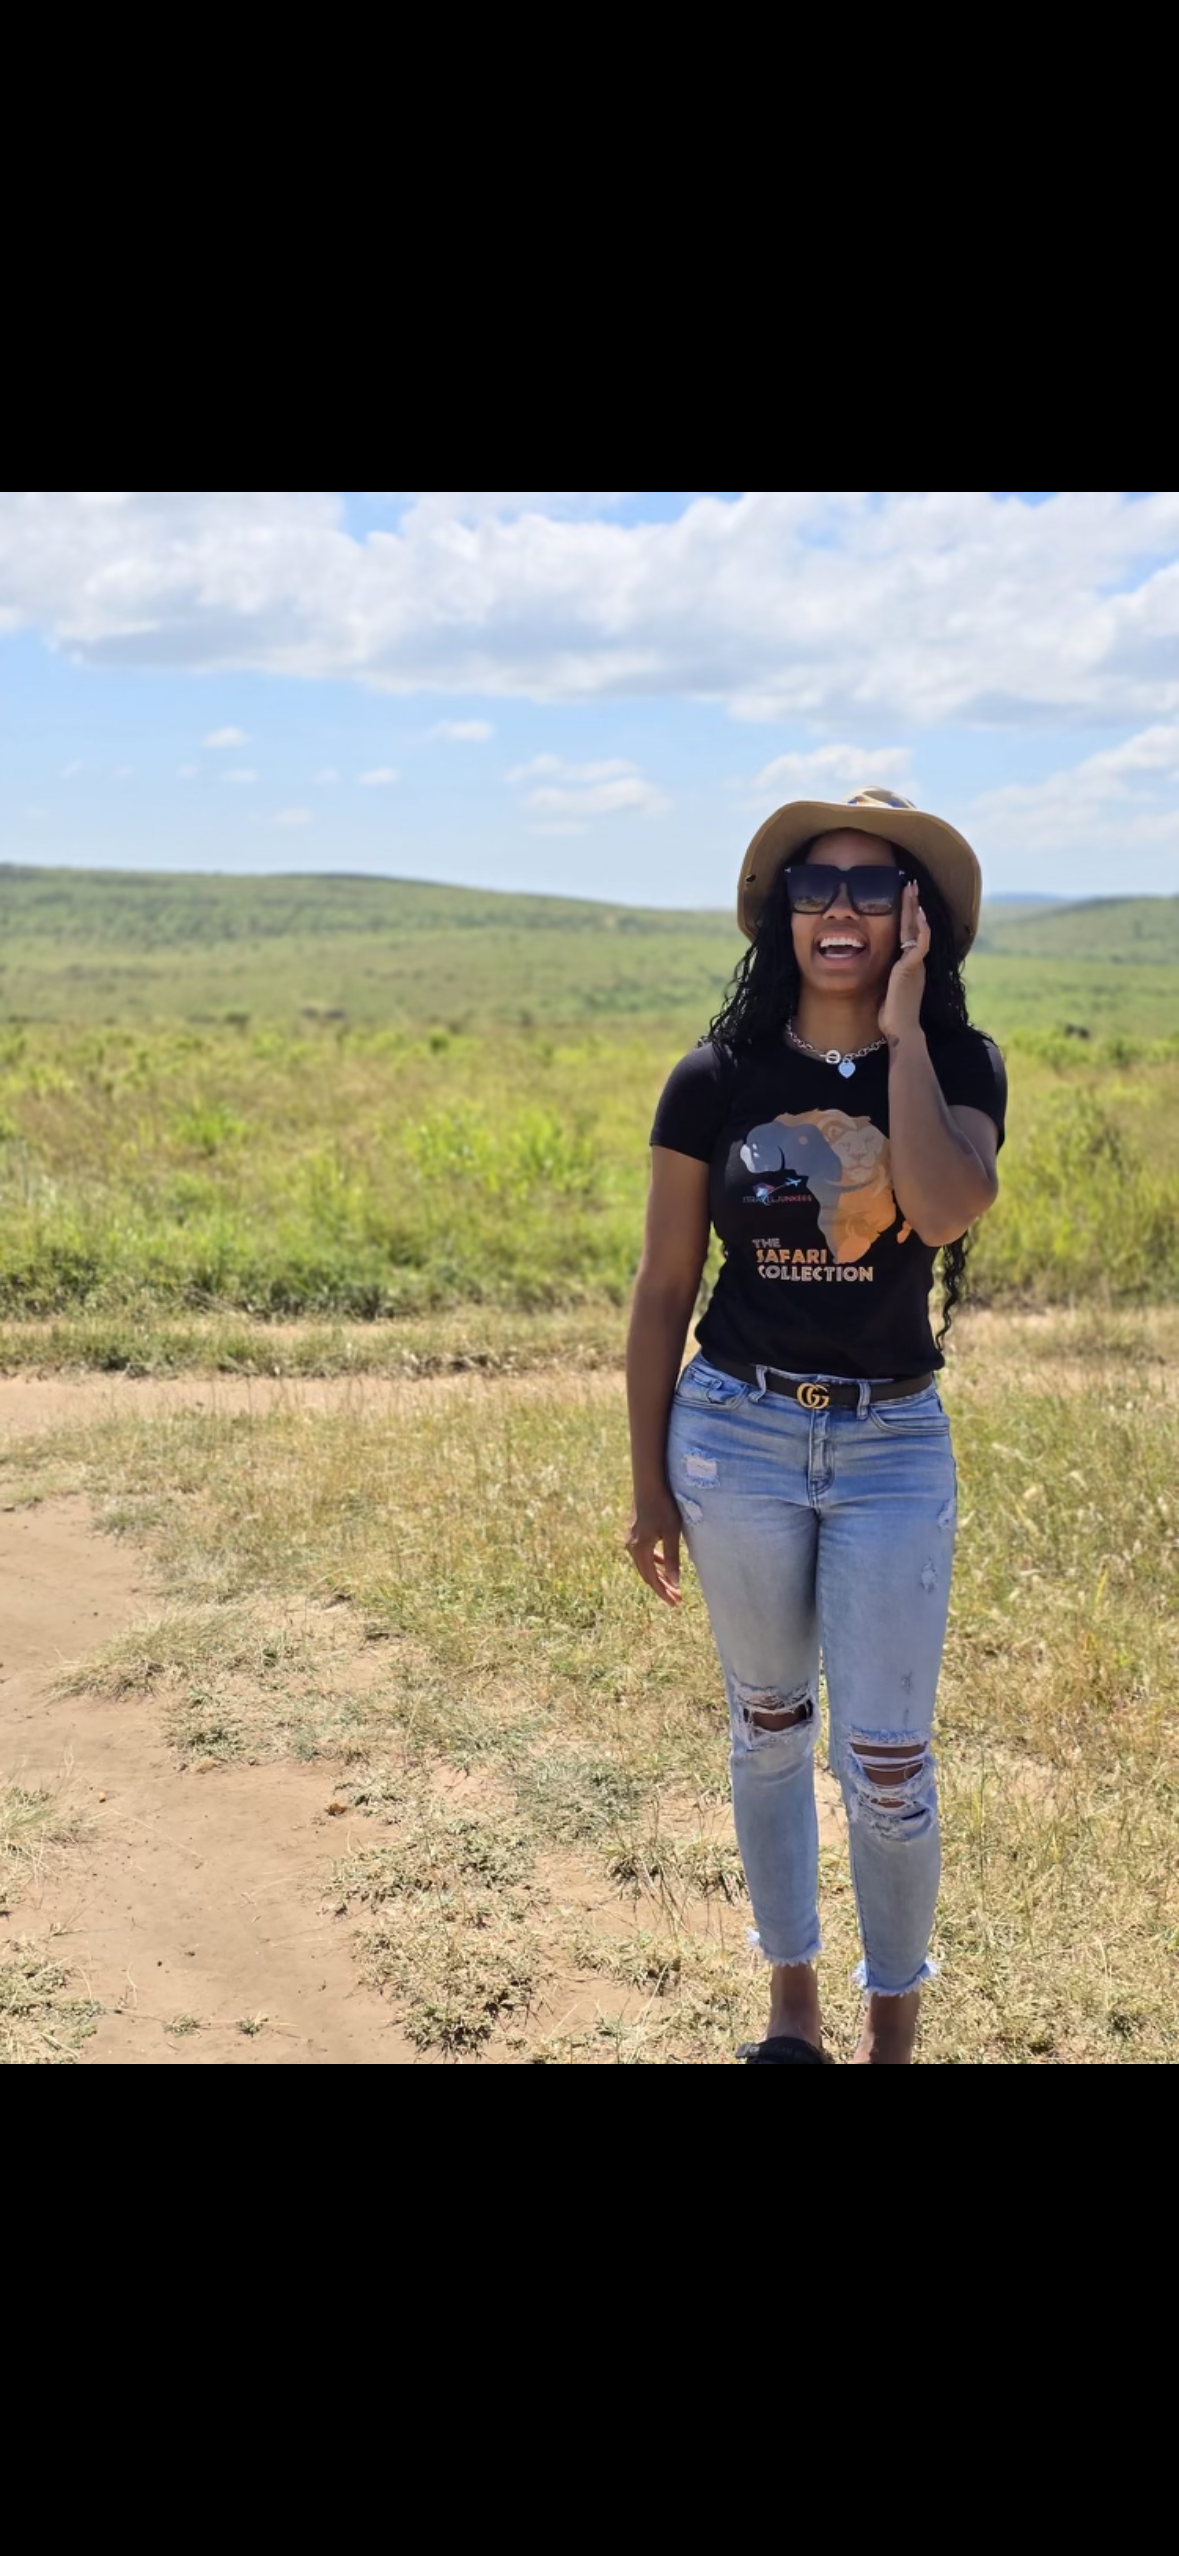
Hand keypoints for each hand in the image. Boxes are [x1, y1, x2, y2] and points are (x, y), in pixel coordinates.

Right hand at [626, 1489, 682, 1606]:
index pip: (652, 1578)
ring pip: (644, 1565)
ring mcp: (631, 1539)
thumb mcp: (672, 1532)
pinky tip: (662, 1563)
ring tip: (672, 1585)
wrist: (648, 1483)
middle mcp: (631, 1547)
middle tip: (676, 1599)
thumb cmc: (663, 1505)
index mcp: (640, 1549)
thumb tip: (675, 1582)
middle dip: (662, 1587)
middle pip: (647, 1574)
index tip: (675, 1603)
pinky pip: (642, 1554)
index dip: (663, 1592)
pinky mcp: (634, 1532)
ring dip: (658, 1575)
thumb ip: (672, 1558)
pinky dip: (653, 1562)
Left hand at [878, 881, 930, 1044]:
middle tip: (910, 884)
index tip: (905, 898)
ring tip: (912, 889)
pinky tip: (917, 913)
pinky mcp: (913, 968)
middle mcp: (915, 961)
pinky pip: (921, 943)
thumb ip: (884, 976)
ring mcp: (915, 964)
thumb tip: (873, 970)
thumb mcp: (885, 989)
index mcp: (909, 965)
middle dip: (912, 904)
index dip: (907, 915)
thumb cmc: (891, 1015)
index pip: (908, 934)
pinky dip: (920, 928)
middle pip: (914, 926)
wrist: (900, 1029)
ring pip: (918, 929)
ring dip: (915, 908)